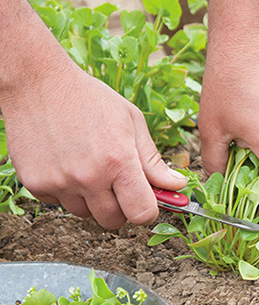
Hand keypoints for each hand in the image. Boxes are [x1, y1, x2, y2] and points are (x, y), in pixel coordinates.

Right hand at [2, 62, 186, 228]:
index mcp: (118, 161)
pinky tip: (65, 166)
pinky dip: (66, 192)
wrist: (37, 83)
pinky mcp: (35, 184)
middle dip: (120, 209)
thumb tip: (177, 186)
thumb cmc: (89, 99)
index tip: (145, 203)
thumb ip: (153, 161)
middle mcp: (89, 177)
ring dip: (91, 200)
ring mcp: (60, 183)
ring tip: (87, 168)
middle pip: (113, 221)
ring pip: (85, 214)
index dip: (147, 212)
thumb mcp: (131, 122)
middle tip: (116, 185)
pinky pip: (59, 204)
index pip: (142, 213)